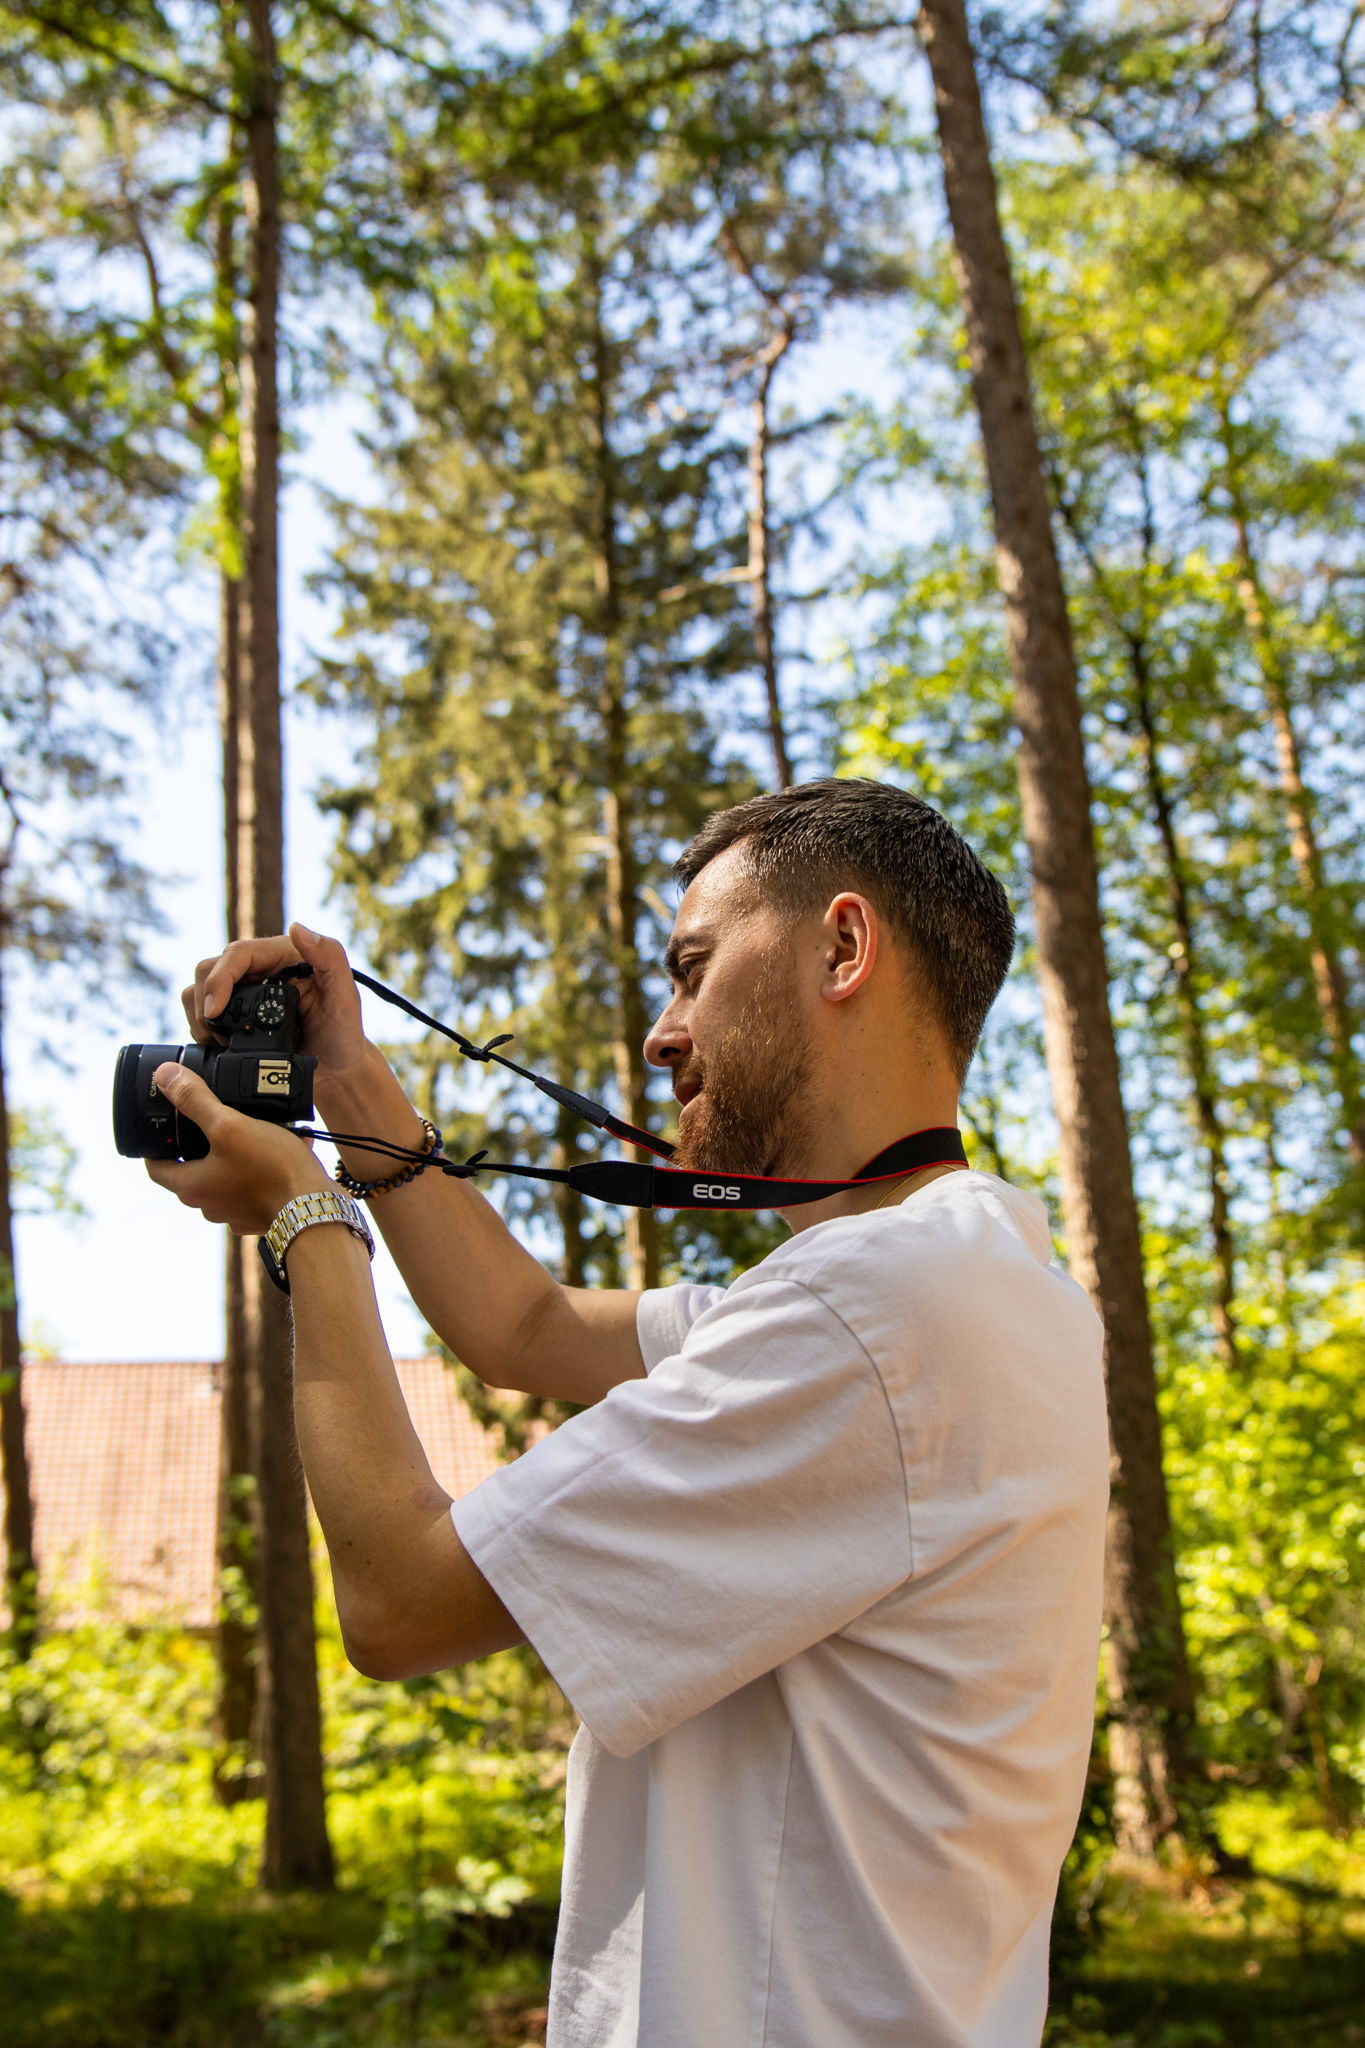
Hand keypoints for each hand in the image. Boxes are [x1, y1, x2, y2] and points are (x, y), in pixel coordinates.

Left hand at [146, 1064, 330, 1235]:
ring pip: (225, 1176)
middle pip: (192, 1171)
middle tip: (210, 1120)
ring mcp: (235, 1212)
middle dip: (200, 1145)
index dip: (156, 1145)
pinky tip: (283, 1145)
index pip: (156, 1167)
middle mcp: (209, 1205)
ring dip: (235, 1154)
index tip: (163, 1128)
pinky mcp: (260, 1212)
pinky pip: (254, 1184)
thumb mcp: (229, 1125)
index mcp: (192, 1187)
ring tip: (255, 1128)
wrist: (314, 1206)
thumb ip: (194, 1100)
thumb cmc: (271, 1170)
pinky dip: (262, 1166)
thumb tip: (164, 1077)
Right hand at [184, 923, 368, 1082]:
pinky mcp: (233, 1016)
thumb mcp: (345, 996)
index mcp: (282, 954)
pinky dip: (202, 1030)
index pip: (236, 954)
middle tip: (216, 1034)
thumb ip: (330, 958)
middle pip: (208, 969)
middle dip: (205, 1001)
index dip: (219, 979)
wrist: (336, 1068)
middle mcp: (258, 969)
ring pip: (198, 991)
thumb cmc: (344, 1031)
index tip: (214, 1011)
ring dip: (200, 1017)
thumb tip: (296, 928)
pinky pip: (203, 1014)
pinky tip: (218, 1046)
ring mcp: (243, 992)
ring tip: (219, 1042)